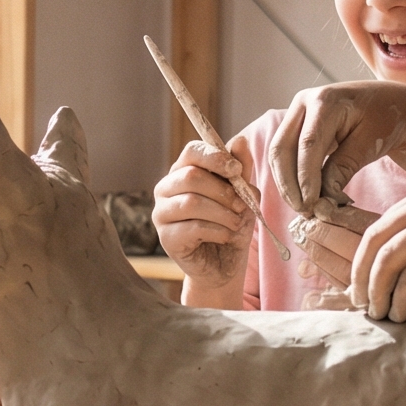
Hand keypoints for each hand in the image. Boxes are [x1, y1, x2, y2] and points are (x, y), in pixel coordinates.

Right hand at [154, 139, 254, 287]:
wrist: (225, 265)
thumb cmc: (231, 225)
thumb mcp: (243, 195)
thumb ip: (241, 171)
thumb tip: (240, 141)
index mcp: (184, 171)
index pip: (192, 151)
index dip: (215, 157)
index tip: (236, 170)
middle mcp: (166, 189)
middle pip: (191, 176)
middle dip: (223, 191)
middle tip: (240, 206)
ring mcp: (162, 213)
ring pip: (191, 202)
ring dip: (222, 213)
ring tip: (235, 223)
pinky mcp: (166, 238)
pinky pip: (192, 227)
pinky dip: (217, 231)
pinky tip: (224, 236)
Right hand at [267, 82, 405, 215]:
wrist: (391, 103)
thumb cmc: (387, 119)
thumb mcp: (372, 143)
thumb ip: (344, 167)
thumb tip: (321, 199)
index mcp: (325, 100)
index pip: (308, 144)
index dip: (306, 177)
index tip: (311, 205)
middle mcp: (304, 102)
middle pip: (282, 148)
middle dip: (288, 184)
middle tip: (303, 211)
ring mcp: (298, 113)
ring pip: (279, 153)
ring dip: (286, 183)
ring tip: (303, 208)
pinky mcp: (298, 126)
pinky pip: (286, 154)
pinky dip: (291, 177)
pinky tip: (302, 197)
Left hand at [297, 201, 405, 315]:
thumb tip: (402, 293)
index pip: (377, 228)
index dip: (361, 262)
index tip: (358, 289)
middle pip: (375, 242)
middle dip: (362, 278)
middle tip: (362, 306)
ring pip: (389, 260)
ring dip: (379, 292)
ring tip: (380, 315)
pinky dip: (403, 298)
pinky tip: (404, 314)